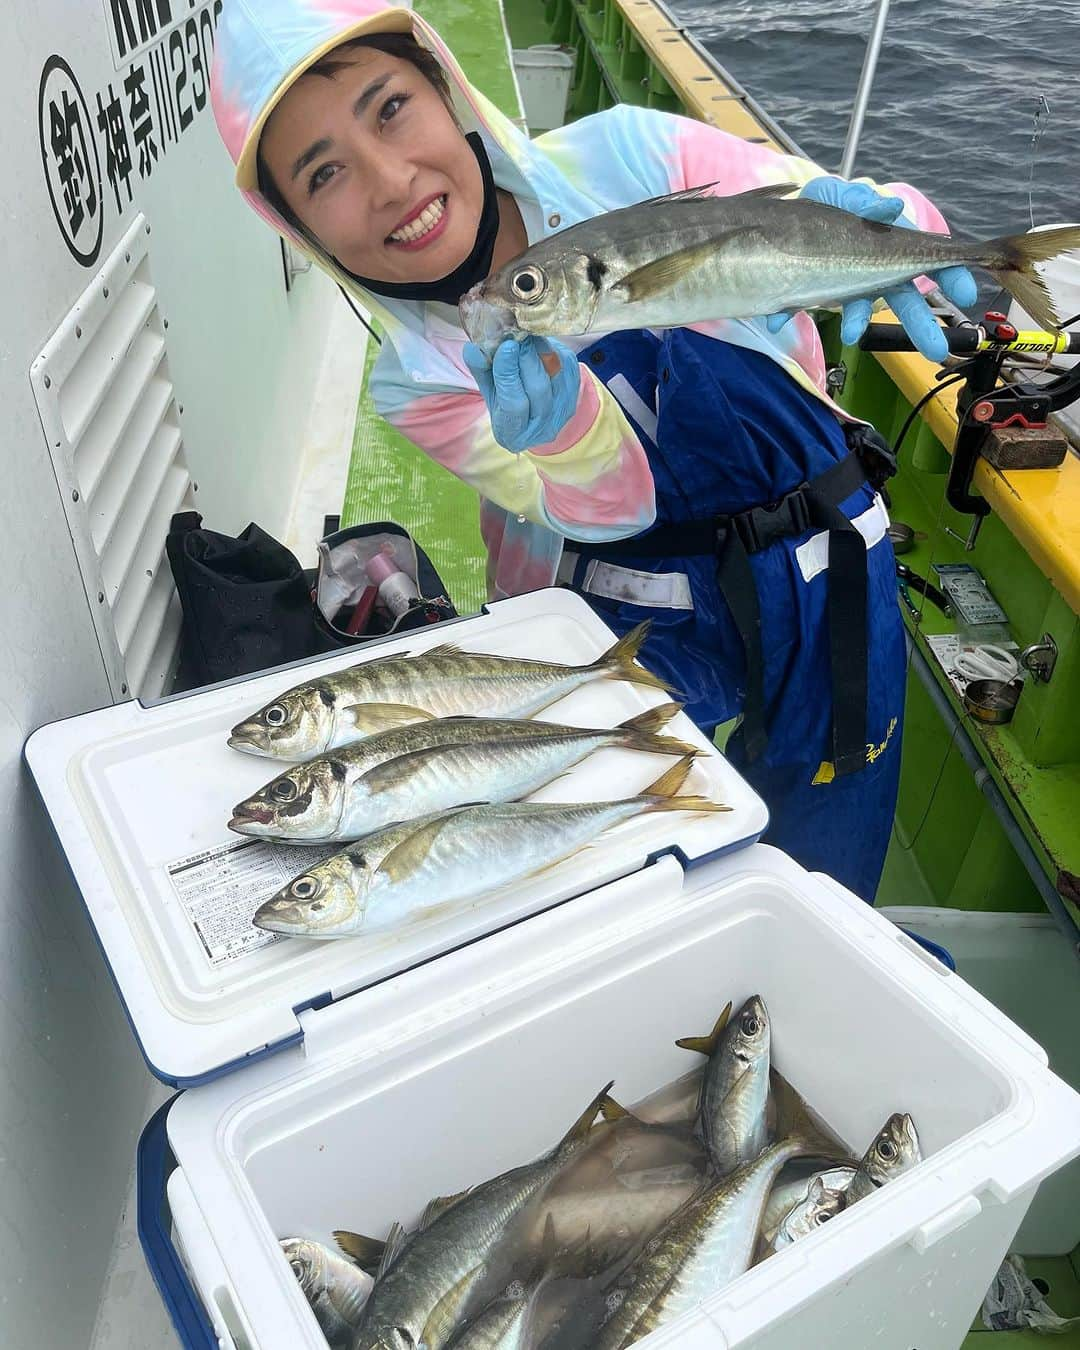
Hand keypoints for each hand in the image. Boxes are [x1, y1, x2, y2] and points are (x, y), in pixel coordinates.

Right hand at [463, 336, 580, 452]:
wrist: (536, 411)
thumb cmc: (506, 403)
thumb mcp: (488, 391)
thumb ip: (481, 372)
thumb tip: (472, 349)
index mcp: (515, 433)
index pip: (514, 404)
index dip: (509, 375)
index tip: (505, 348)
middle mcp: (543, 426)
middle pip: (538, 388)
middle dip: (526, 357)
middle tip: (515, 334)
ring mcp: (564, 408)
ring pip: (556, 373)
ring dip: (540, 349)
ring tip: (525, 333)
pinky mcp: (576, 388)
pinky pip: (567, 363)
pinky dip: (552, 347)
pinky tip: (538, 339)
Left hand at [765, 175, 977, 362]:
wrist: (791, 216)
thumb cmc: (827, 203)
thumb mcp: (841, 194)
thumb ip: (862, 201)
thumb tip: (890, 208)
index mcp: (891, 242)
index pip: (929, 258)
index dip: (951, 275)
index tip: (966, 294)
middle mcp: (875, 267)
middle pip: (904, 297)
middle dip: (920, 324)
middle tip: (937, 350)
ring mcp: (847, 283)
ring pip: (862, 307)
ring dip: (858, 323)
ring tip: (851, 336)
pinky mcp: (814, 291)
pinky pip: (807, 304)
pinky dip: (790, 310)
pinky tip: (778, 319)